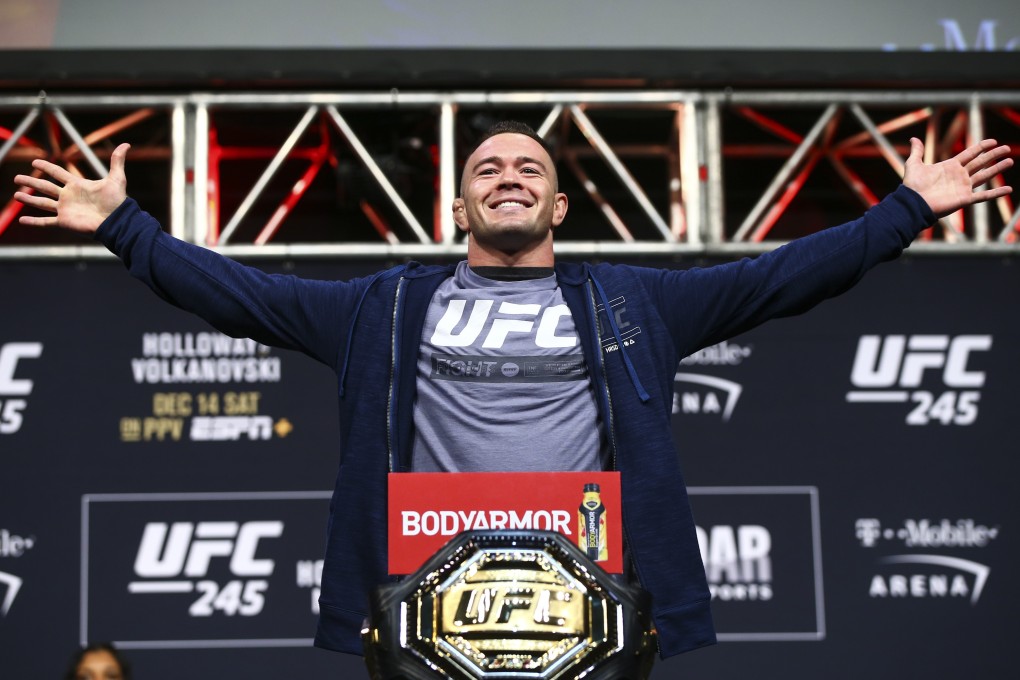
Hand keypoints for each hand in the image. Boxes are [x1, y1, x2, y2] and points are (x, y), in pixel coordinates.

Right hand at [13, 143, 130, 233]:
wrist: (117, 221)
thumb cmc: (117, 201)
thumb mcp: (117, 179)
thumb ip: (117, 161)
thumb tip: (126, 144)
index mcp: (77, 185)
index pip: (57, 173)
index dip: (46, 167)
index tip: (34, 162)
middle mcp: (68, 196)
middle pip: (45, 187)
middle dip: (31, 182)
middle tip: (17, 178)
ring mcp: (65, 209)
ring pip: (42, 203)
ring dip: (29, 199)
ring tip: (16, 195)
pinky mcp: (64, 222)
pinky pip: (45, 221)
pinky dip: (33, 221)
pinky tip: (21, 220)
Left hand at [903, 137, 1012, 218]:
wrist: (913, 202)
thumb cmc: (913, 185)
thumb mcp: (914, 164)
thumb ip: (917, 151)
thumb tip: (913, 138)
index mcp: (950, 166)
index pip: (970, 154)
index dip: (981, 147)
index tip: (993, 141)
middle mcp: (959, 176)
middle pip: (980, 162)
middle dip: (993, 155)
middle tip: (1007, 148)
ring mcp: (963, 187)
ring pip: (985, 175)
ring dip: (997, 169)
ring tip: (1010, 161)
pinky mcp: (965, 199)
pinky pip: (984, 196)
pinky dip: (996, 193)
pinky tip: (1009, 189)